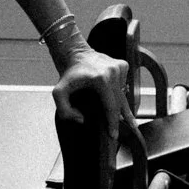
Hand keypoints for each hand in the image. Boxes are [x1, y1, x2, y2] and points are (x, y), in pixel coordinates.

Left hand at [52, 48, 136, 175]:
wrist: (74, 52)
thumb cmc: (68, 74)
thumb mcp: (58, 93)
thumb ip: (64, 110)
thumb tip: (82, 119)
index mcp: (101, 79)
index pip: (110, 107)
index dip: (112, 123)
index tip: (114, 135)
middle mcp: (113, 72)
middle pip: (120, 102)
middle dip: (122, 118)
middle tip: (128, 132)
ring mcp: (119, 67)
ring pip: (123, 94)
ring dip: (123, 107)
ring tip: (129, 121)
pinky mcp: (122, 65)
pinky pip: (124, 84)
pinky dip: (120, 92)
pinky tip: (116, 98)